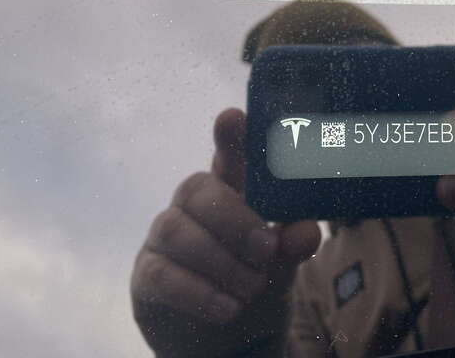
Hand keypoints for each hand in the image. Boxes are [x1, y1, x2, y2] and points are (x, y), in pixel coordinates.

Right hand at [131, 109, 320, 357]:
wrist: (228, 338)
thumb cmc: (256, 280)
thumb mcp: (281, 263)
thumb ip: (292, 244)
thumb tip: (307, 232)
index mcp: (230, 190)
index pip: (228, 155)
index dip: (229, 137)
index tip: (232, 118)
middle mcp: (192, 206)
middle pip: (197, 188)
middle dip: (234, 219)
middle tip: (266, 249)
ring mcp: (164, 238)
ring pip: (176, 230)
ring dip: (220, 261)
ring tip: (252, 289)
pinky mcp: (147, 275)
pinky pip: (161, 273)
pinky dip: (198, 292)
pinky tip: (227, 308)